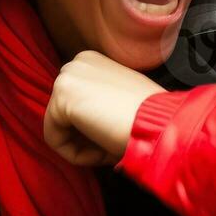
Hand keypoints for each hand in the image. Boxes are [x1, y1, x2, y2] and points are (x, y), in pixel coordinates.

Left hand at [44, 51, 165, 166]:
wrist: (160, 122)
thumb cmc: (151, 118)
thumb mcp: (121, 99)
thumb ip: (99, 103)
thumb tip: (84, 122)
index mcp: (92, 61)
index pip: (76, 105)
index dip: (95, 129)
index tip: (117, 134)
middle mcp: (76, 62)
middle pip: (64, 116)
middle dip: (86, 138)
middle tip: (114, 143)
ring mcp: (67, 77)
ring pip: (59, 129)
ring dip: (85, 147)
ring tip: (111, 146)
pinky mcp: (61, 97)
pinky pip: (54, 140)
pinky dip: (77, 154)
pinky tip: (103, 150)